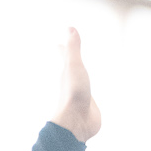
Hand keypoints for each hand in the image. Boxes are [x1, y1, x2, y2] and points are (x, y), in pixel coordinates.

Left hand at [51, 26, 99, 142]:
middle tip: (65, 52)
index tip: (59, 43)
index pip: (65, 57)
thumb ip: (73, 49)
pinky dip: (90, 95)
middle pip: (69, 69)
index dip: (63, 48)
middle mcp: (72, 84)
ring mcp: (81, 96)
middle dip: (68, 60)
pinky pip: (90, 99)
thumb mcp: (74, 67)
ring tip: (80, 74)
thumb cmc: (74, 94)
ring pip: (80, 83)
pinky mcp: (89, 108)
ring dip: (79, 78)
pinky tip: (91, 99)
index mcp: (67, 73)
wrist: (77, 123)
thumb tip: (70, 28)